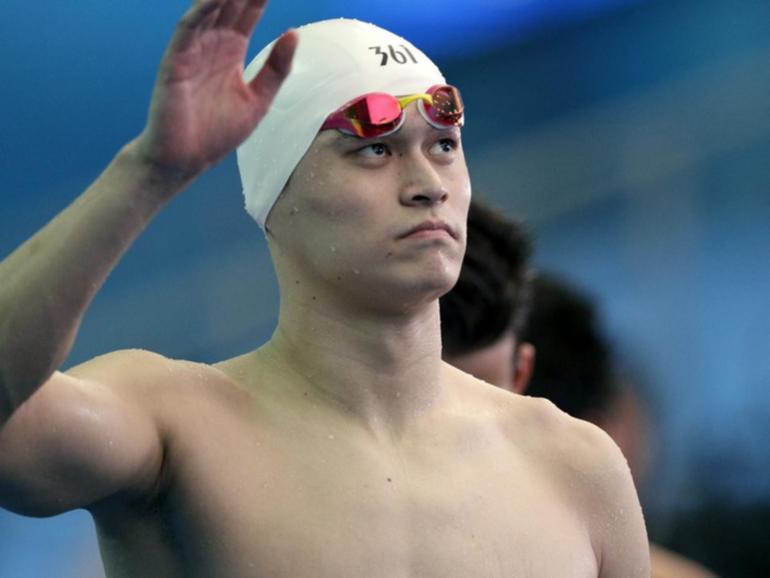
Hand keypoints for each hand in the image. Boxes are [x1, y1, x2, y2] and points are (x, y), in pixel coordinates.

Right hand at [135, 0, 296, 179]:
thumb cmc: (217, 132)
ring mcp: (193, 50)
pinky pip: (188, 29)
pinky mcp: (176, 62)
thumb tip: (294, 33)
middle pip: (230, 3)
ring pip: (209, 9)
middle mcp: (212, 44)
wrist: (186, 159)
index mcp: (231, 51)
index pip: (248, 12)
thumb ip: (276, 69)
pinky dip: (200, 10)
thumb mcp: (259, 100)